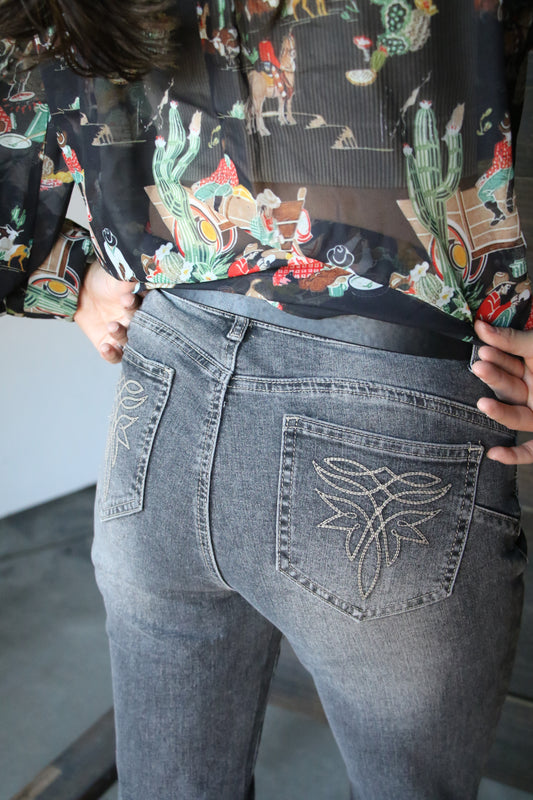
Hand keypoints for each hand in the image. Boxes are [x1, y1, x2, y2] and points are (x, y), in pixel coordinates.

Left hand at [74, 260, 141, 363]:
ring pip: (130, 344)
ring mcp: (123, 336)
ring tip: (111, 326)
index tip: (127, 297)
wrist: (79, 291)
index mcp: (143, 306)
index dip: (139, 306)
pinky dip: (111, 354)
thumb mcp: (116, 276)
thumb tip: (142, 272)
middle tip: (124, 310)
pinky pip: (115, 356)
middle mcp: (137, 323)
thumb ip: (129, 279)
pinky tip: (105, 348)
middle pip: (142, 329)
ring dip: (122, 336)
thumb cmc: (102, 281)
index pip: (149, 310)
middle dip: (135, 323)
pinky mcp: (109, 345)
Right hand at [471, 320, 532, 463]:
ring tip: (483, 403)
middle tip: (479, 367)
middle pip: (507, 388)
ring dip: (497, 411)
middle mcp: (532, 391)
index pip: (507, 362)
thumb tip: (479, 326)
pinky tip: (494, 454)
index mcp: (531, 367)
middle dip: (493, 378)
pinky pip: (531, 450)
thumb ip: (512, 340)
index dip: (495, 355)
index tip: (480, 346)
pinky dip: (513, 456)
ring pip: (513, 416)